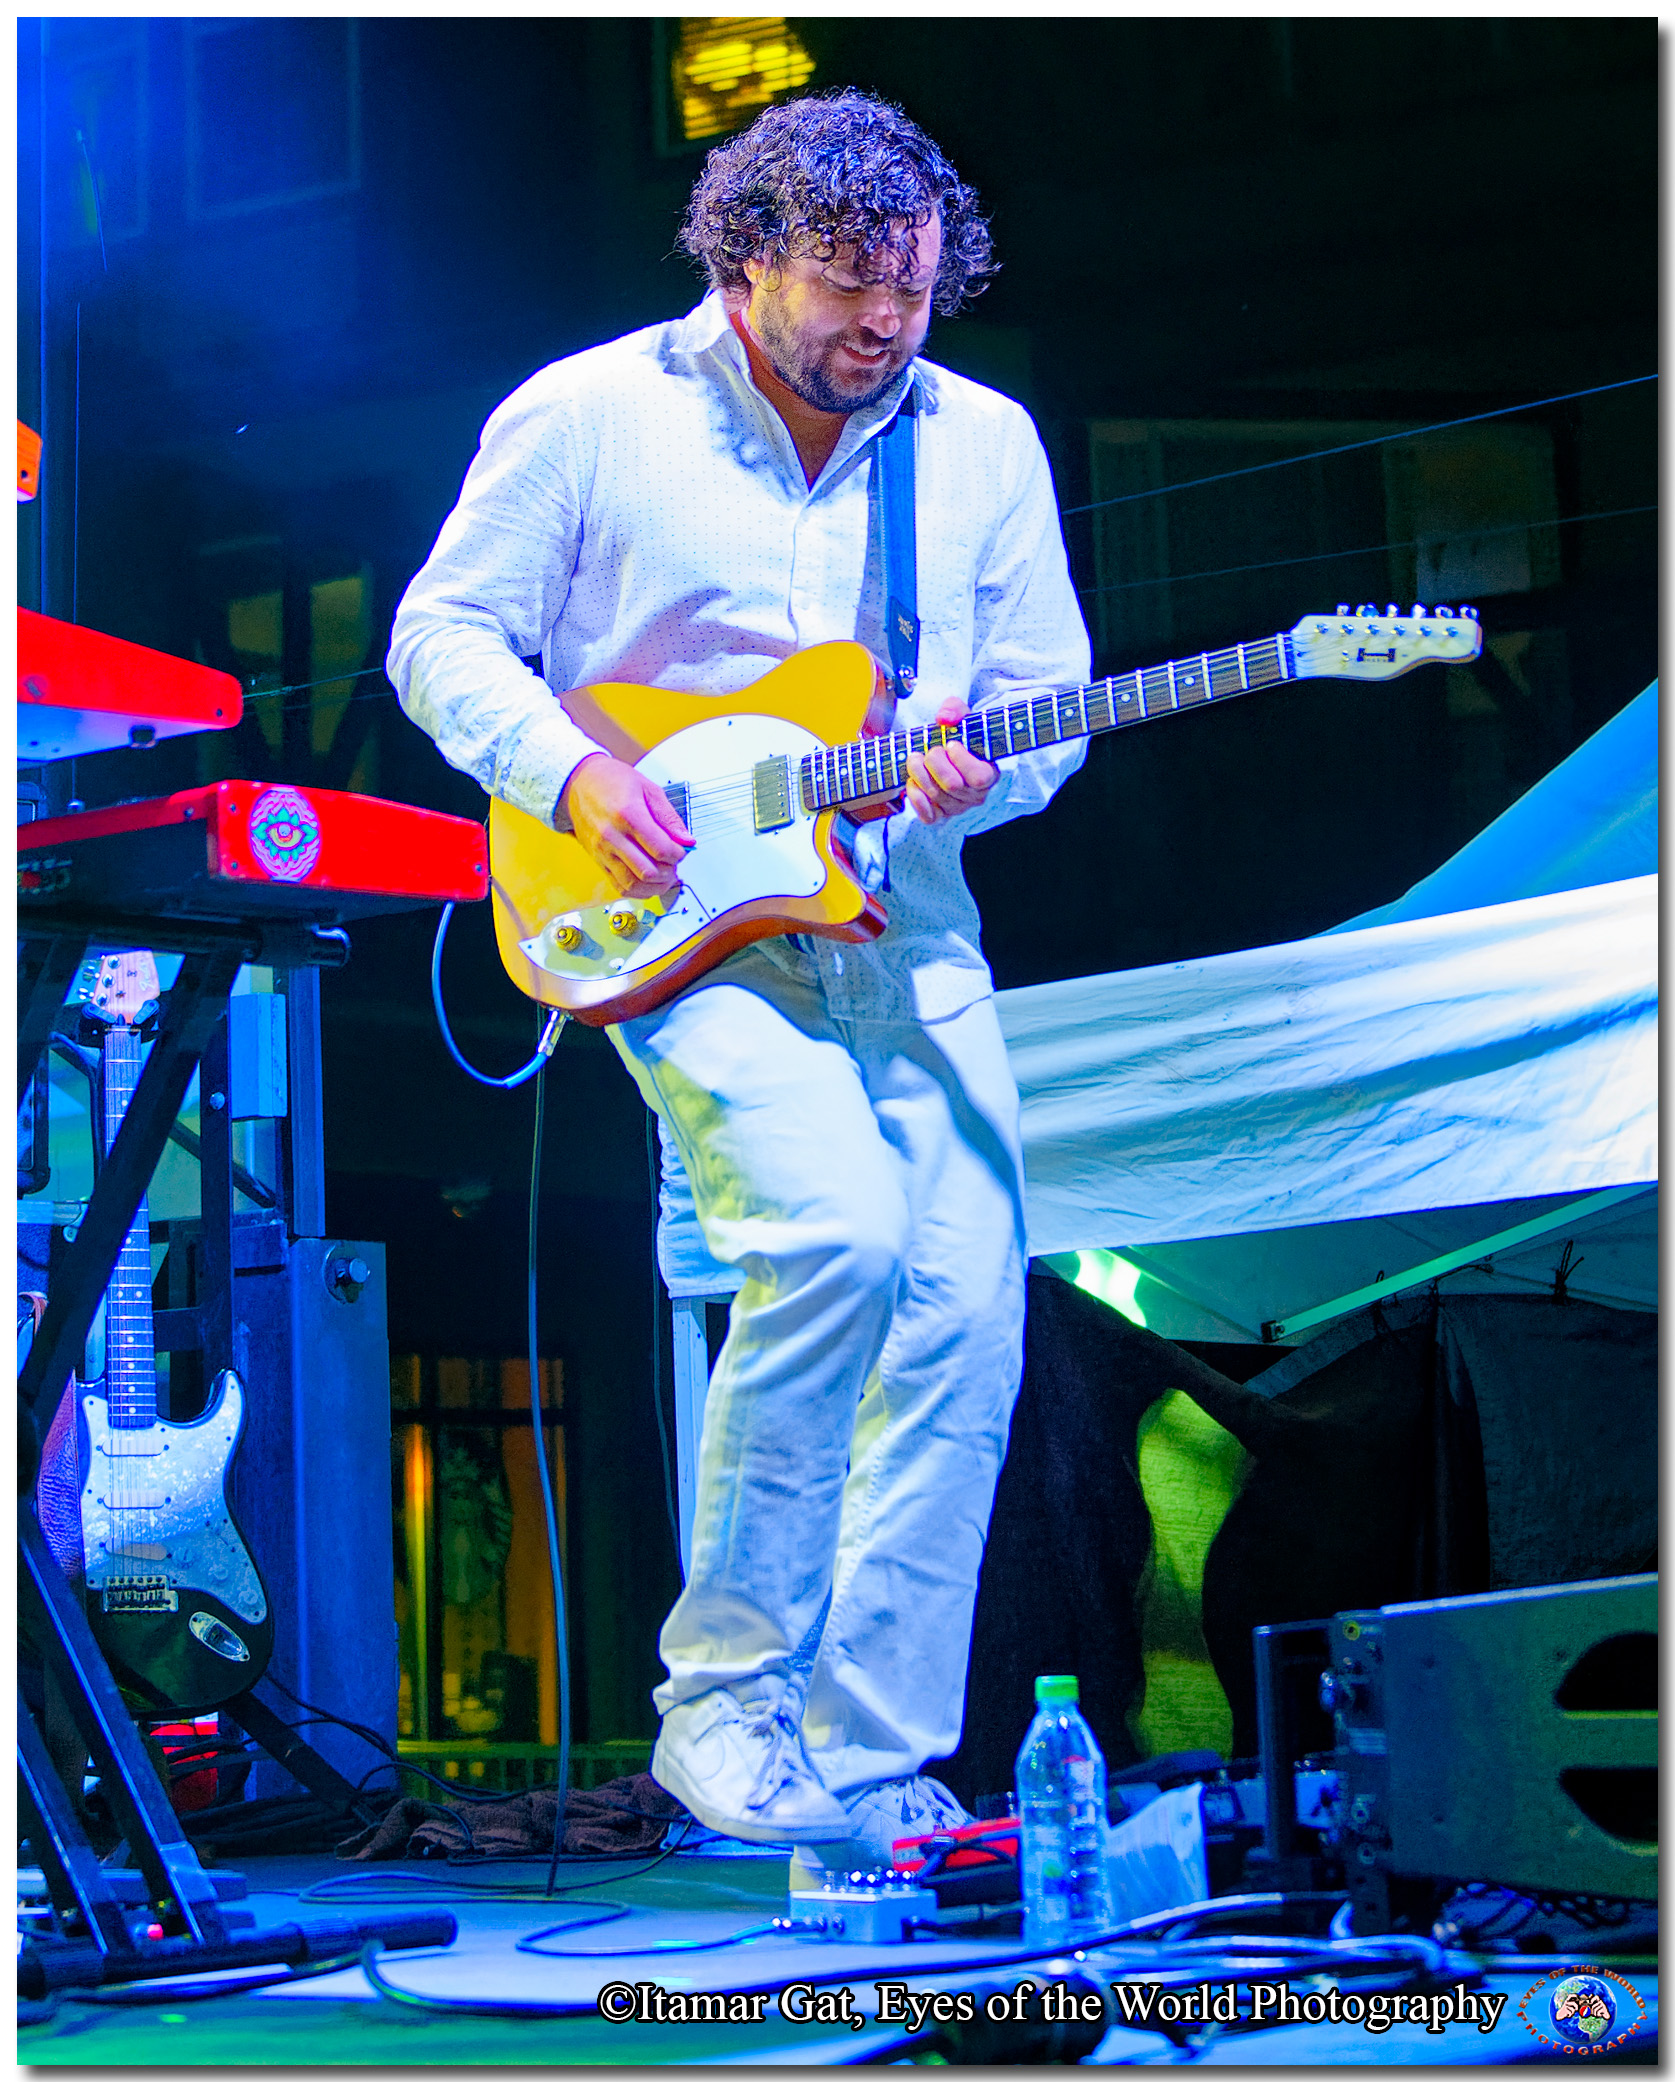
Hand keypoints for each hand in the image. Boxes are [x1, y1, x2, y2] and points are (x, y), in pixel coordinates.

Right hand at [562, 753, 693, 896]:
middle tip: (674, 863)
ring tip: (664, 874)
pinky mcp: (597, 860)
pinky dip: (639, 890)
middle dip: (669, 872)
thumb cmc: (612, 781)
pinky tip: (649, 881)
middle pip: (648, 871)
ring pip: (634, 884)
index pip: (661, 849)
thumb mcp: (648, 788)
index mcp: (628, 815)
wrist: (578, 783)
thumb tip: (687, 841)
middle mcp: (612, 836)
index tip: (682, 850)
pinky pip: (619, 886)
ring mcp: (602, 851)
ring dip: (655, 885)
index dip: (678, 854)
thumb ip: (669, 817)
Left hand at [904, 697, 998, 824]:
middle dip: (934, 762)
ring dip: (919, 773)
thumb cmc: (958, 734)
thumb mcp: (961, 715)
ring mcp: (958, 807)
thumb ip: (955, 709)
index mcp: (990, 773)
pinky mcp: (940, 814)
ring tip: (915, 758)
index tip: (951, 744)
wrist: (947, 749)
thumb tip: (944, 719)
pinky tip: (912, 783)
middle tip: (930, 750)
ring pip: (936, 796)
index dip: (961, 760)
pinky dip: (916, 799)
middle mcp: (976, 795)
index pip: (979, 778)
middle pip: (952, 786)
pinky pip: (928, 816)